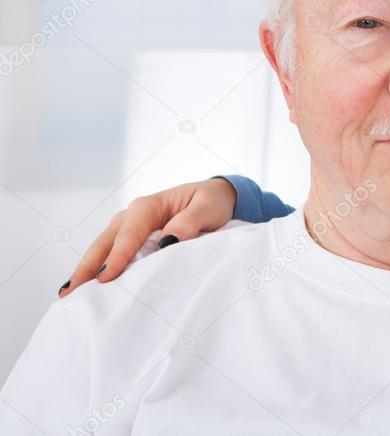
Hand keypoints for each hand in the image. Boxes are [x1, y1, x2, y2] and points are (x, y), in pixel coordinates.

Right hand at [59, 177, 236, 296]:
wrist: (217, 197)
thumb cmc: (212, 201)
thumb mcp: (207, 208)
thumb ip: (189, 222)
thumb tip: (167, 241)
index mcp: (148, 206)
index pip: (128, 234)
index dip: (117, 256)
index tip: (105, 278)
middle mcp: (133, 214)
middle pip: (105, 242)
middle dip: (87, 267)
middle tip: (69, 293)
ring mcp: (130, 226)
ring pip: (103, 248)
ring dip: (87, 269)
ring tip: (71, 294)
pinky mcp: (133, 237)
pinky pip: (112, 252)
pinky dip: (99, 268)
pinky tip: (91, 286)